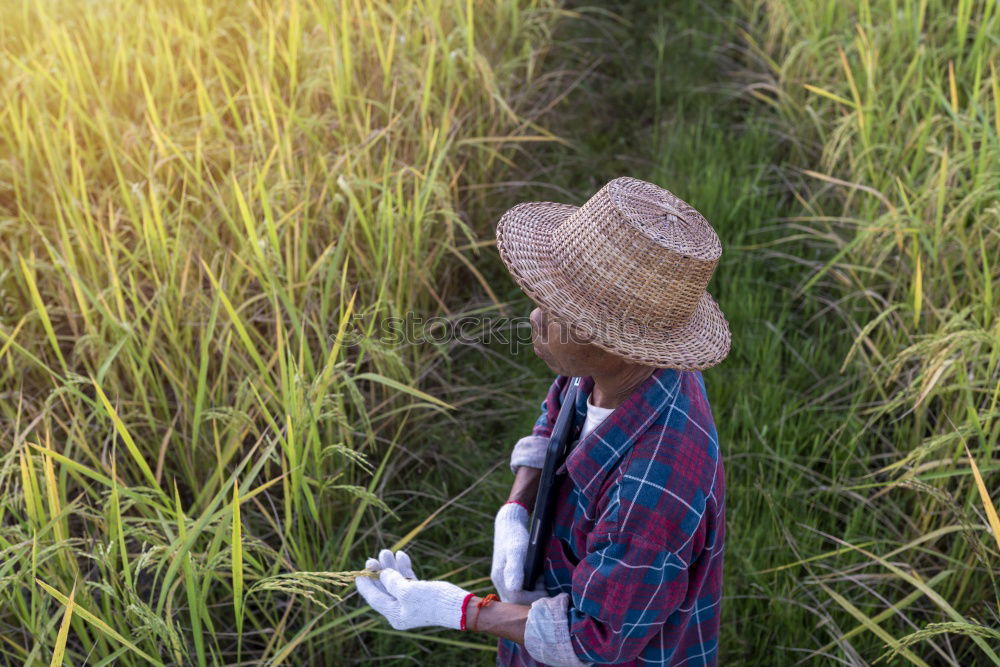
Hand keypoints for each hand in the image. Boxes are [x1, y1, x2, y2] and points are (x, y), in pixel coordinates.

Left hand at [355, 549, 470, 629]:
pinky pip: (407, 579)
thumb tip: (382, 574)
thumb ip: (391, 582)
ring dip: (391, 566)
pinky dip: (403, 568)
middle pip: (384, 589)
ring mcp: (411, 602)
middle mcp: (401, 610)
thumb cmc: (431, 601)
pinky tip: (402, 555)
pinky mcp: (421, 594)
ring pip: (395, 581)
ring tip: (387, 551)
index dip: (365, 585)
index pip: (374, 599)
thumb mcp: (407, 591)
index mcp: (395, 615)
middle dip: (378, 572)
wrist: (459, 607)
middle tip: (373, 558)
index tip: (358, 573)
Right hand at [491, 503, 548, 603]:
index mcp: (500, 578)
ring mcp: (505, 582)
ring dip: (534, 596)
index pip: (516, 599)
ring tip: (545, 584)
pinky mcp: (510, 580)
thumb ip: (514, 569)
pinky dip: (532, 591)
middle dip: (534, 599)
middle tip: (547, 588)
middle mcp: (501, 583)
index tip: (546, 590)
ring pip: (519, 599)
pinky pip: (521, 593)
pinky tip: (541, 582)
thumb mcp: (516, 550)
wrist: (510, 526)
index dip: (533, 598)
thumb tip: (513, 589)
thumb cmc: (515, 537)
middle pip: (517, 603)